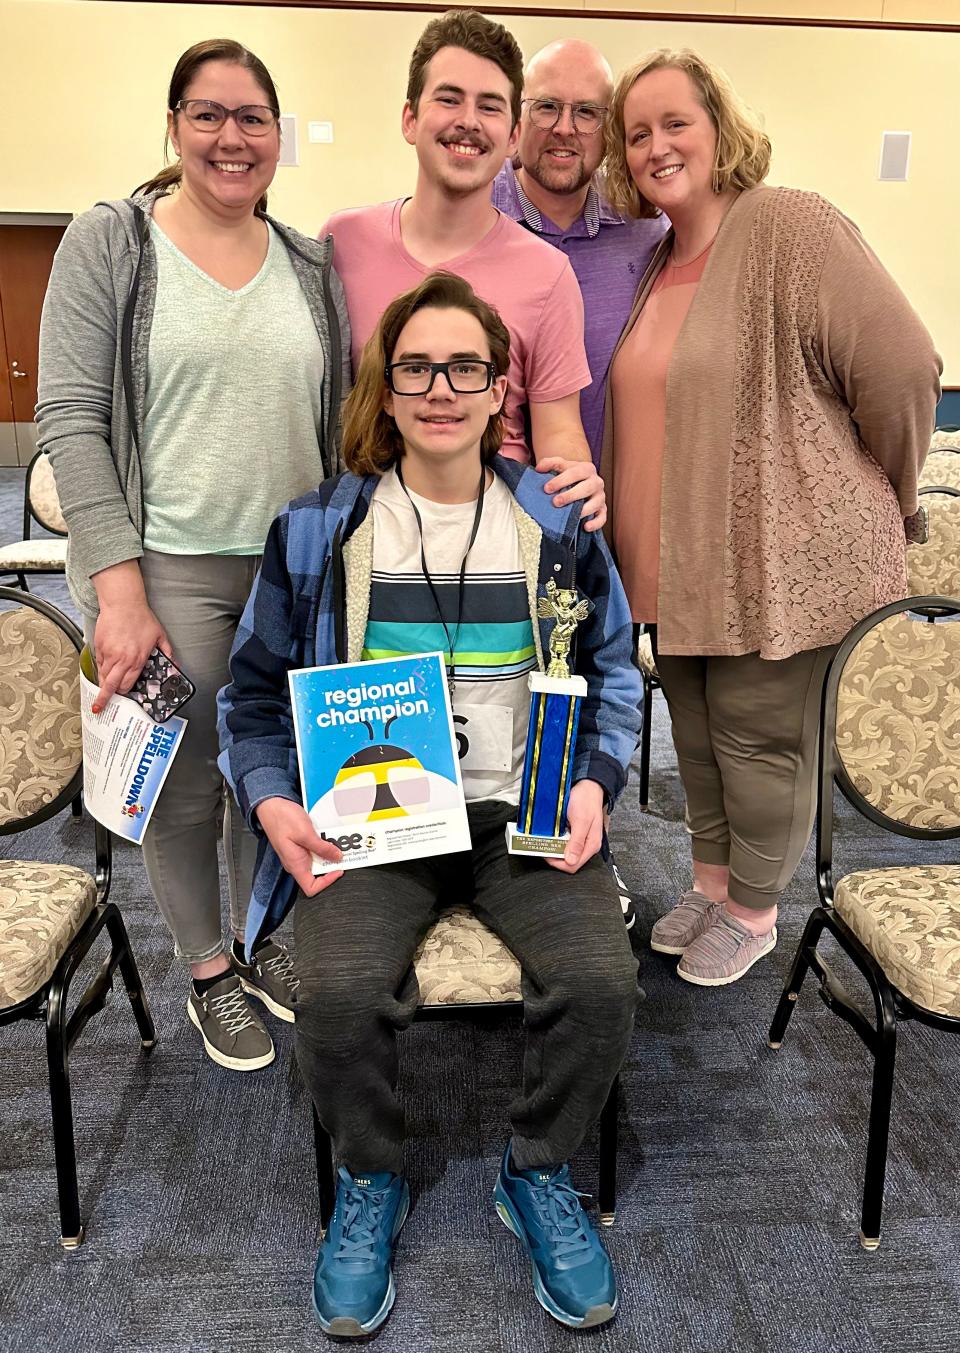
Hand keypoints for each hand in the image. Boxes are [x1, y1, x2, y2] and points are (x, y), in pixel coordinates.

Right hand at [90, 562, 170, 712]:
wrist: (123, 604)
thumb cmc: (141, 618)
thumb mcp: (160, 637)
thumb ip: (168, 653)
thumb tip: (175, 665)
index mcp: (137, 660)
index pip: (128, 685)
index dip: (125, 694)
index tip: (123, 699)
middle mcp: (121, 660)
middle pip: (112, 685)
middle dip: (106, 698)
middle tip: (101, 707)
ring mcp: (109, 654)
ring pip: (103, 676)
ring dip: (102, 686)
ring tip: (99, 695)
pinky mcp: (100, 647)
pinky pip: (98, 663)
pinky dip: (100, 670)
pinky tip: (101, 674)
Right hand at [255, 797, 343, 895]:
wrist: (271, 805)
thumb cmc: (280, 818)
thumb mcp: (305, 833)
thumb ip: (322, 848)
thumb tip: (337, 857)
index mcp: (295, 864)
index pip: (311, 888)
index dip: (327, 882)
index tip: (339, 870)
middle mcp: (296, 862)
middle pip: (317, 873)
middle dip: (331, 864)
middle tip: (341, 852)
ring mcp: (298, 853)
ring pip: (318, 859)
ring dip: (328, 852)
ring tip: (336, 841)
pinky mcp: (300, 844)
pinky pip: (315, 849)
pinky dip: (324, 843)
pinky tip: (328, 835)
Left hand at [537, 457, 606, 531]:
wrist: (582, 482)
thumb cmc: (569, 476)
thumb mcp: (560, 466)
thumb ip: (549, 463)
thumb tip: (538, 468)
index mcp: (586, 469)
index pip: (575, 473)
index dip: (561, 480)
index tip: (547, 489)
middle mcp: (596, 482)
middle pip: (587, 488)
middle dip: (571, 495)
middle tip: (556, 502)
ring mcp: (600, 496)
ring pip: (595, 503)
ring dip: (583, 510)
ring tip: (569, 516)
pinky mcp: (602, 509)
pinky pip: (602, 517)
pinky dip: (596, 523)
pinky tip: (585, 526)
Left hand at [548, 779, 604, 873]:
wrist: (589, 785)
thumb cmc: (587, 800)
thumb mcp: (581, 820)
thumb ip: (577, 842)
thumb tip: (571, 860)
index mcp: (591, 845)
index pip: (573, 866)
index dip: (557, 862)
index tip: (546, 853)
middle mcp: (587, 844)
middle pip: (568, 861)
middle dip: (554, 855)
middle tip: (544, 845)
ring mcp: (581, 840)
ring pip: (565, 852)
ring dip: (555, 847)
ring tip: (548, 838)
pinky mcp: (576, 834)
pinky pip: (564, 843)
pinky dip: (556, 840)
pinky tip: (553, 833)